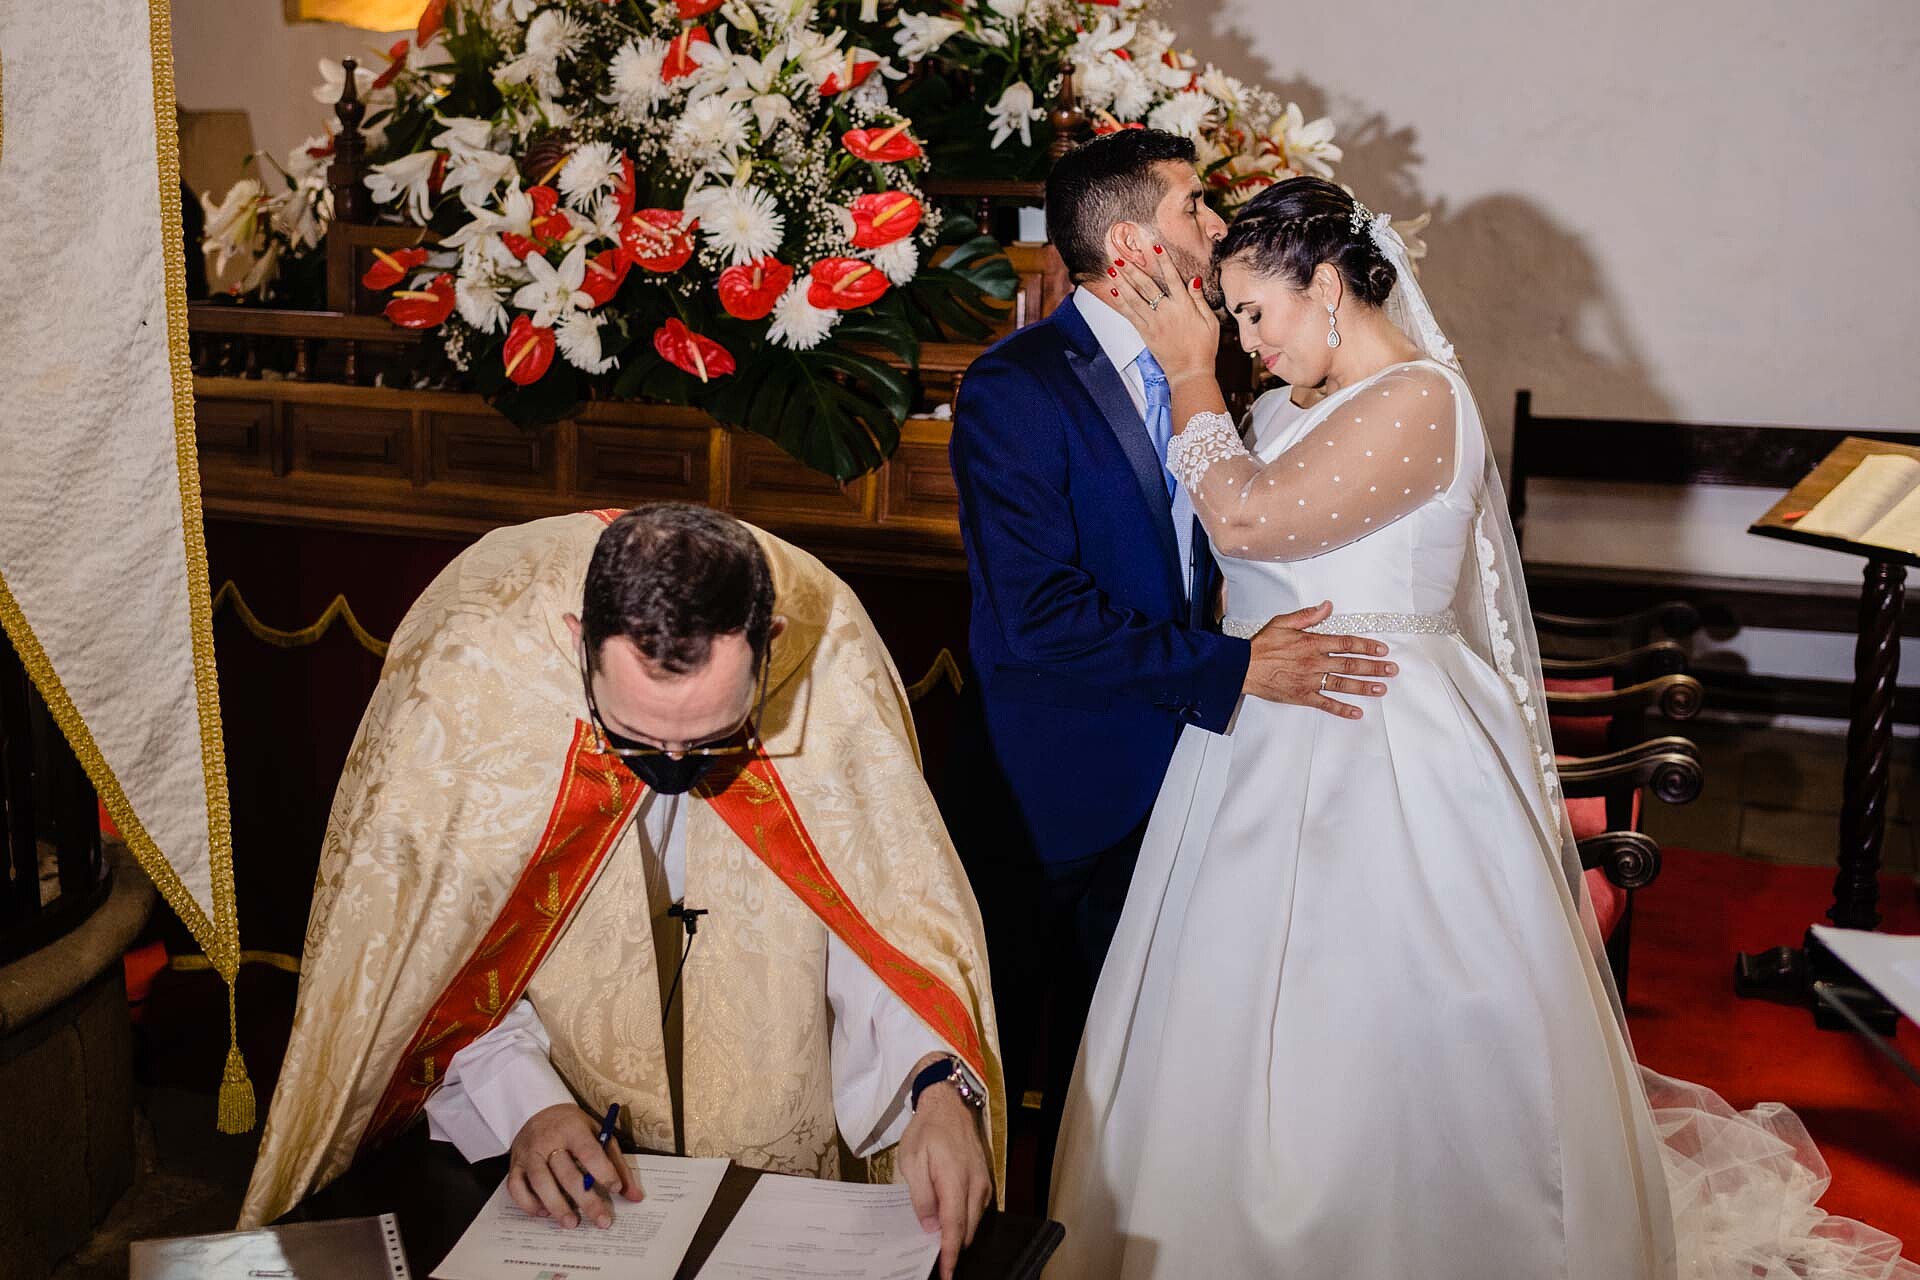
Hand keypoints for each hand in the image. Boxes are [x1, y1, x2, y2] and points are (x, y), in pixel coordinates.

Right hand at [507, 1102, 640, 1227]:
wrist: (540, 1111)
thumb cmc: (575, 1127)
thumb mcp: (599, 1134)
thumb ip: (617, 1164)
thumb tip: (634, 1196)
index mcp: (573, 1128)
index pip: (588, 1152)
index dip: (603, 1171)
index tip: (615, 1188)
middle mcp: (548, 1140)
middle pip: (566, 1173)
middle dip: (586, 1200)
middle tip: (601, 1220)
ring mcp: (528, 1153)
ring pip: (540, 1183)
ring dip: (556, 1206)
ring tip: (571, 1223)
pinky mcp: (515, 1164)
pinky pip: (516, 1188)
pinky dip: (528, 1204)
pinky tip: (544, 1212)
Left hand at [898, 1059, 991, 1279]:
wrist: (949, 1105)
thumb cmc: (927, 1131)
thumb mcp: (912, 1161)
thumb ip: (922, 1196)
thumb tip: (929, 1227)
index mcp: (955, 1180)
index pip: (955, 1226)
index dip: (950, 1253)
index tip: (946, 1273)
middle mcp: (975, 1185)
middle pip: (968, 1229)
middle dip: (954, 1250)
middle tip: (936, 1264)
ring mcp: (983, 1183)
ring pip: (974, 1222)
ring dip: (959, 1236)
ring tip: (940, 1248)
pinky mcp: (984, 1180)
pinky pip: (977, 1210)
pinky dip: (965, 1222)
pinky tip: (949, 1225)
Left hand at [1102, 244, 1218, 382]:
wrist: (1190, 371)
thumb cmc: (1203, 348)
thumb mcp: (1210, 321)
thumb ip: (1199, 299)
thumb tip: (1194, 280)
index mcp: (1184, 306)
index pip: (1173, 278)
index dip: (1164, 261)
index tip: (1155, 247)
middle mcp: (1167, 311)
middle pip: (1147, 285)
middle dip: (1133, 268)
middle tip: (1122, 255)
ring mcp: (1154, 322)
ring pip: (1134, 298)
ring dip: (1122, 281)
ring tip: (1112, 268)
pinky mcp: (1145, 333)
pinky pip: (1130, 314)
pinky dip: (1120, 301)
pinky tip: (1113, 291)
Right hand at [1242, 601, 1396, 717]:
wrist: (1242, 667)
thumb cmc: (1261, 645)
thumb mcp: (1283, 622)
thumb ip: (1308, 616)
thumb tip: (1328, 606)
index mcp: (1312, 642)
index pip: (1346, 643)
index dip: (1366, 646)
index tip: (1381, 649)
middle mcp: (1315, 662)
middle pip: (1351, 664)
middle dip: (1374, 667)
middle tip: (1391, 669)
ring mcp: (1310, 680)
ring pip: (1343, 684)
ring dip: (1364, 687)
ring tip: (1382, 689)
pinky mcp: (1302, 696)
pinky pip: (1326, 704)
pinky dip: (1342, 709)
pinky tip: (1356, 712)